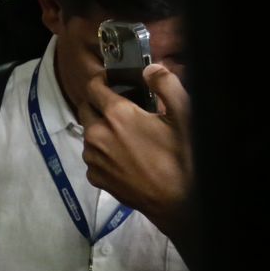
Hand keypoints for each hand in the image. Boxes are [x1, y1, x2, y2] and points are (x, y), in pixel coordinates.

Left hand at [78, 66, 192, 240]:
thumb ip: (165, 83)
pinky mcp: (95, 177)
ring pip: (88, 134)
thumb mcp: (183, 114)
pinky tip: (124, 155)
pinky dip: (103, 151)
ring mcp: (93, 159)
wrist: (178, 201)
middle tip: (122, 106)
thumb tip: (149, 69)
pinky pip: (93, 157)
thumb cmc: (182, 156)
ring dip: (100, 128)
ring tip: (125, 133)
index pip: (93, 86)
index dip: (101, 79)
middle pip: (86, 109)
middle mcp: (96, 135)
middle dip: (99, 103)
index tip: (112, 80)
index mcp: (115, 115)